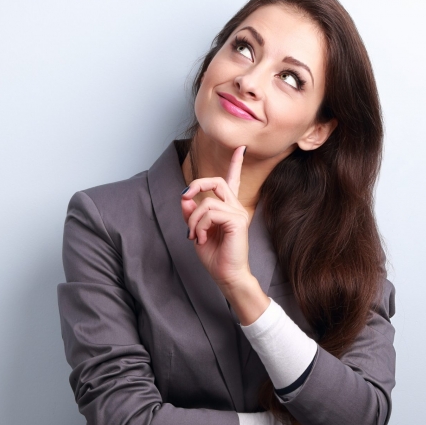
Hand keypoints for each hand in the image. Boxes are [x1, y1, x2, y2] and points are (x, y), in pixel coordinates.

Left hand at [181, 145, 249, 287]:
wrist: (227, 276)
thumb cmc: (215, 257)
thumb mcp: (197, 232)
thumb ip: (191, 215)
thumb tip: (185, 199)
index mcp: (228, 209)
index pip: (233, 181)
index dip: (236, 163)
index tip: (240, 148)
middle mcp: (235, 207)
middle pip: (216, 181)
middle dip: (197, 185)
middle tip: (185, 197)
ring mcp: (238, 213)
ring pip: (207, 202)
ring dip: (193, 219)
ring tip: (194, 236)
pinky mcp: (237, 221)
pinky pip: (210, 213)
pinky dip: (200, 226)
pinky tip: (202, 239)